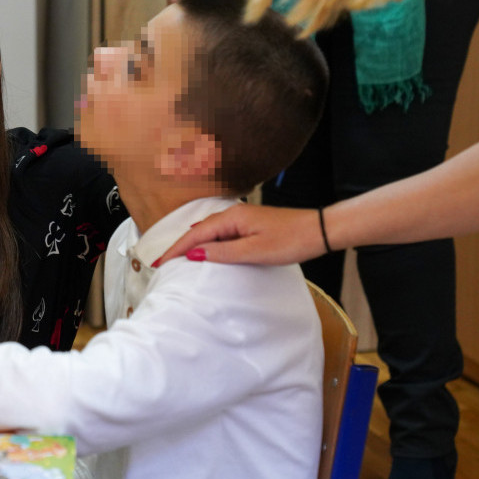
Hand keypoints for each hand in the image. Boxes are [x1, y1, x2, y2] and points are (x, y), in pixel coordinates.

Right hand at [155, 203, 326, 265]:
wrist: (319, 230)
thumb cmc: (290, 240)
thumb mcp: (254, 251)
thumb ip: (223, 252)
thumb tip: (194, 254)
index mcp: (231, 218)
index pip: (195, 236)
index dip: (175, 250)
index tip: (159, 263)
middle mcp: (233, 214)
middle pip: (198, 231)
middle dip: (179, 247)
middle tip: (161, 263)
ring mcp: (241, 219)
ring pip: (208, 232)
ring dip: (192, 244)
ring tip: (177, 258)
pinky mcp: (250, 225)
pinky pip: (220, 233)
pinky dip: (207, 242)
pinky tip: (204, 249)